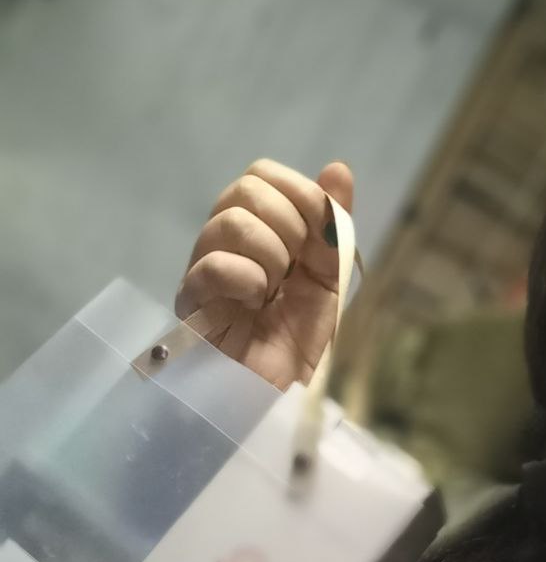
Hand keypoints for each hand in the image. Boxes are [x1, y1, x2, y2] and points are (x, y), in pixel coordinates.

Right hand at [176, 159, 352, 389]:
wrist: (277, 393)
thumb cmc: (296, 338)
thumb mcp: (330, 278)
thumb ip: (334, 226)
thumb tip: (337, 168)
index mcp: (256, 229)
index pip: (263, 175)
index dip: (299, 194)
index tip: (320, 236)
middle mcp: (224, 241)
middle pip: (245, 189)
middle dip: (289, 224)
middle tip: (296, 268)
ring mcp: (203, 269)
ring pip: (230, 222)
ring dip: (271, 255)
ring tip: (274, 290)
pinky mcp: (191, 303)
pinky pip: (212, 267)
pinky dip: (247, 279)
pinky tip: (256, 303)